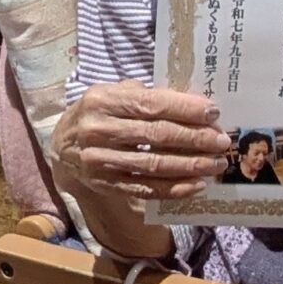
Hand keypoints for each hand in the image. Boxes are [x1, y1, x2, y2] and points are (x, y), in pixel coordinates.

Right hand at [52, 81, 232, 199]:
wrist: (62, 146)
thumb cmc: (97, 114)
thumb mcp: (112, 94)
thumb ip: (145, 96)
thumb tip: (192, 104)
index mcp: (102, 101)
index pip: (151, 104)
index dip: (185, 109)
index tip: (213, 112)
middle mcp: (98, 130)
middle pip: (156, 135)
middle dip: (194, 138)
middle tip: (221, 140)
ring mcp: (100, 161)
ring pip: (153, 165)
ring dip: (190, 166)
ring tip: (215, 163)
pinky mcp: (105, 185)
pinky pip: (144, 189)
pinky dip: (173, 189)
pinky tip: (195, 185)